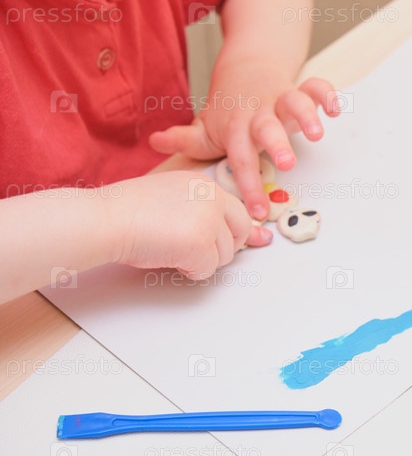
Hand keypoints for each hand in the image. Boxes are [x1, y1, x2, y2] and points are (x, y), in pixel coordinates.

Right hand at [109, 171, 266, 278]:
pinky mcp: (202, 243)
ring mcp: (210, 221)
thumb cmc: (129, 210)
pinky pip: (207, 270)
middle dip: (223, 248)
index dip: (241, 232)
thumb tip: (251, 233)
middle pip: (240, 234)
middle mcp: (213, 198)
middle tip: (195, 250)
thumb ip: (207, 212)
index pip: (239, 212)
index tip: (259, 239)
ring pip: (224, 256)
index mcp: (205, 184)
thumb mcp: (175, 199)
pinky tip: (168, 256)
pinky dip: (190, 271)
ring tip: (171, 247)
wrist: (107, 218)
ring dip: (201, 260)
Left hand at [149, 57, 339, 220]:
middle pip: (268, 128)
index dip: (248, 186)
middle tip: (286, 163)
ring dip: (307, 115)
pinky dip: (327, 94)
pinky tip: (334, 109)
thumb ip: (183, 139)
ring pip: (295, 103)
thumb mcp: (205, 125)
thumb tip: (155, 143)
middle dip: (278, 144)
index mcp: (237, 127)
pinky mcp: (299, 89)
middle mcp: (260, 113)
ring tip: (317, 133)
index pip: (240, 159)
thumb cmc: (230, 106)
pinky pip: (316, 87)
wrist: (247, 65)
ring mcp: (280, 99)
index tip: (257, 211)